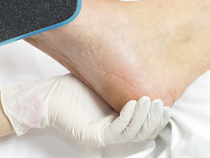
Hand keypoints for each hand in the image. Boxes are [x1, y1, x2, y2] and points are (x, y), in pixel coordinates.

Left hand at [1, 74, 169, 146]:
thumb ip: (118, 85)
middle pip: (142, 131)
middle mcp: (110, 131)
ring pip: (133, 132)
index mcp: (114, 121)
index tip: (163, 100)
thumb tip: (138, 73)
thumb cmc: (70, 89)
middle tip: (160, 101)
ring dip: (144, 116)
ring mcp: (102, 135)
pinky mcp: (93, 135)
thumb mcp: (100, 85)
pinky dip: (128, 117)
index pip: (142, 125)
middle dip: (154, 117)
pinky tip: (133, 102)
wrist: (47, 96)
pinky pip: (118, 130)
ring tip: (148, 100)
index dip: (155, 116)